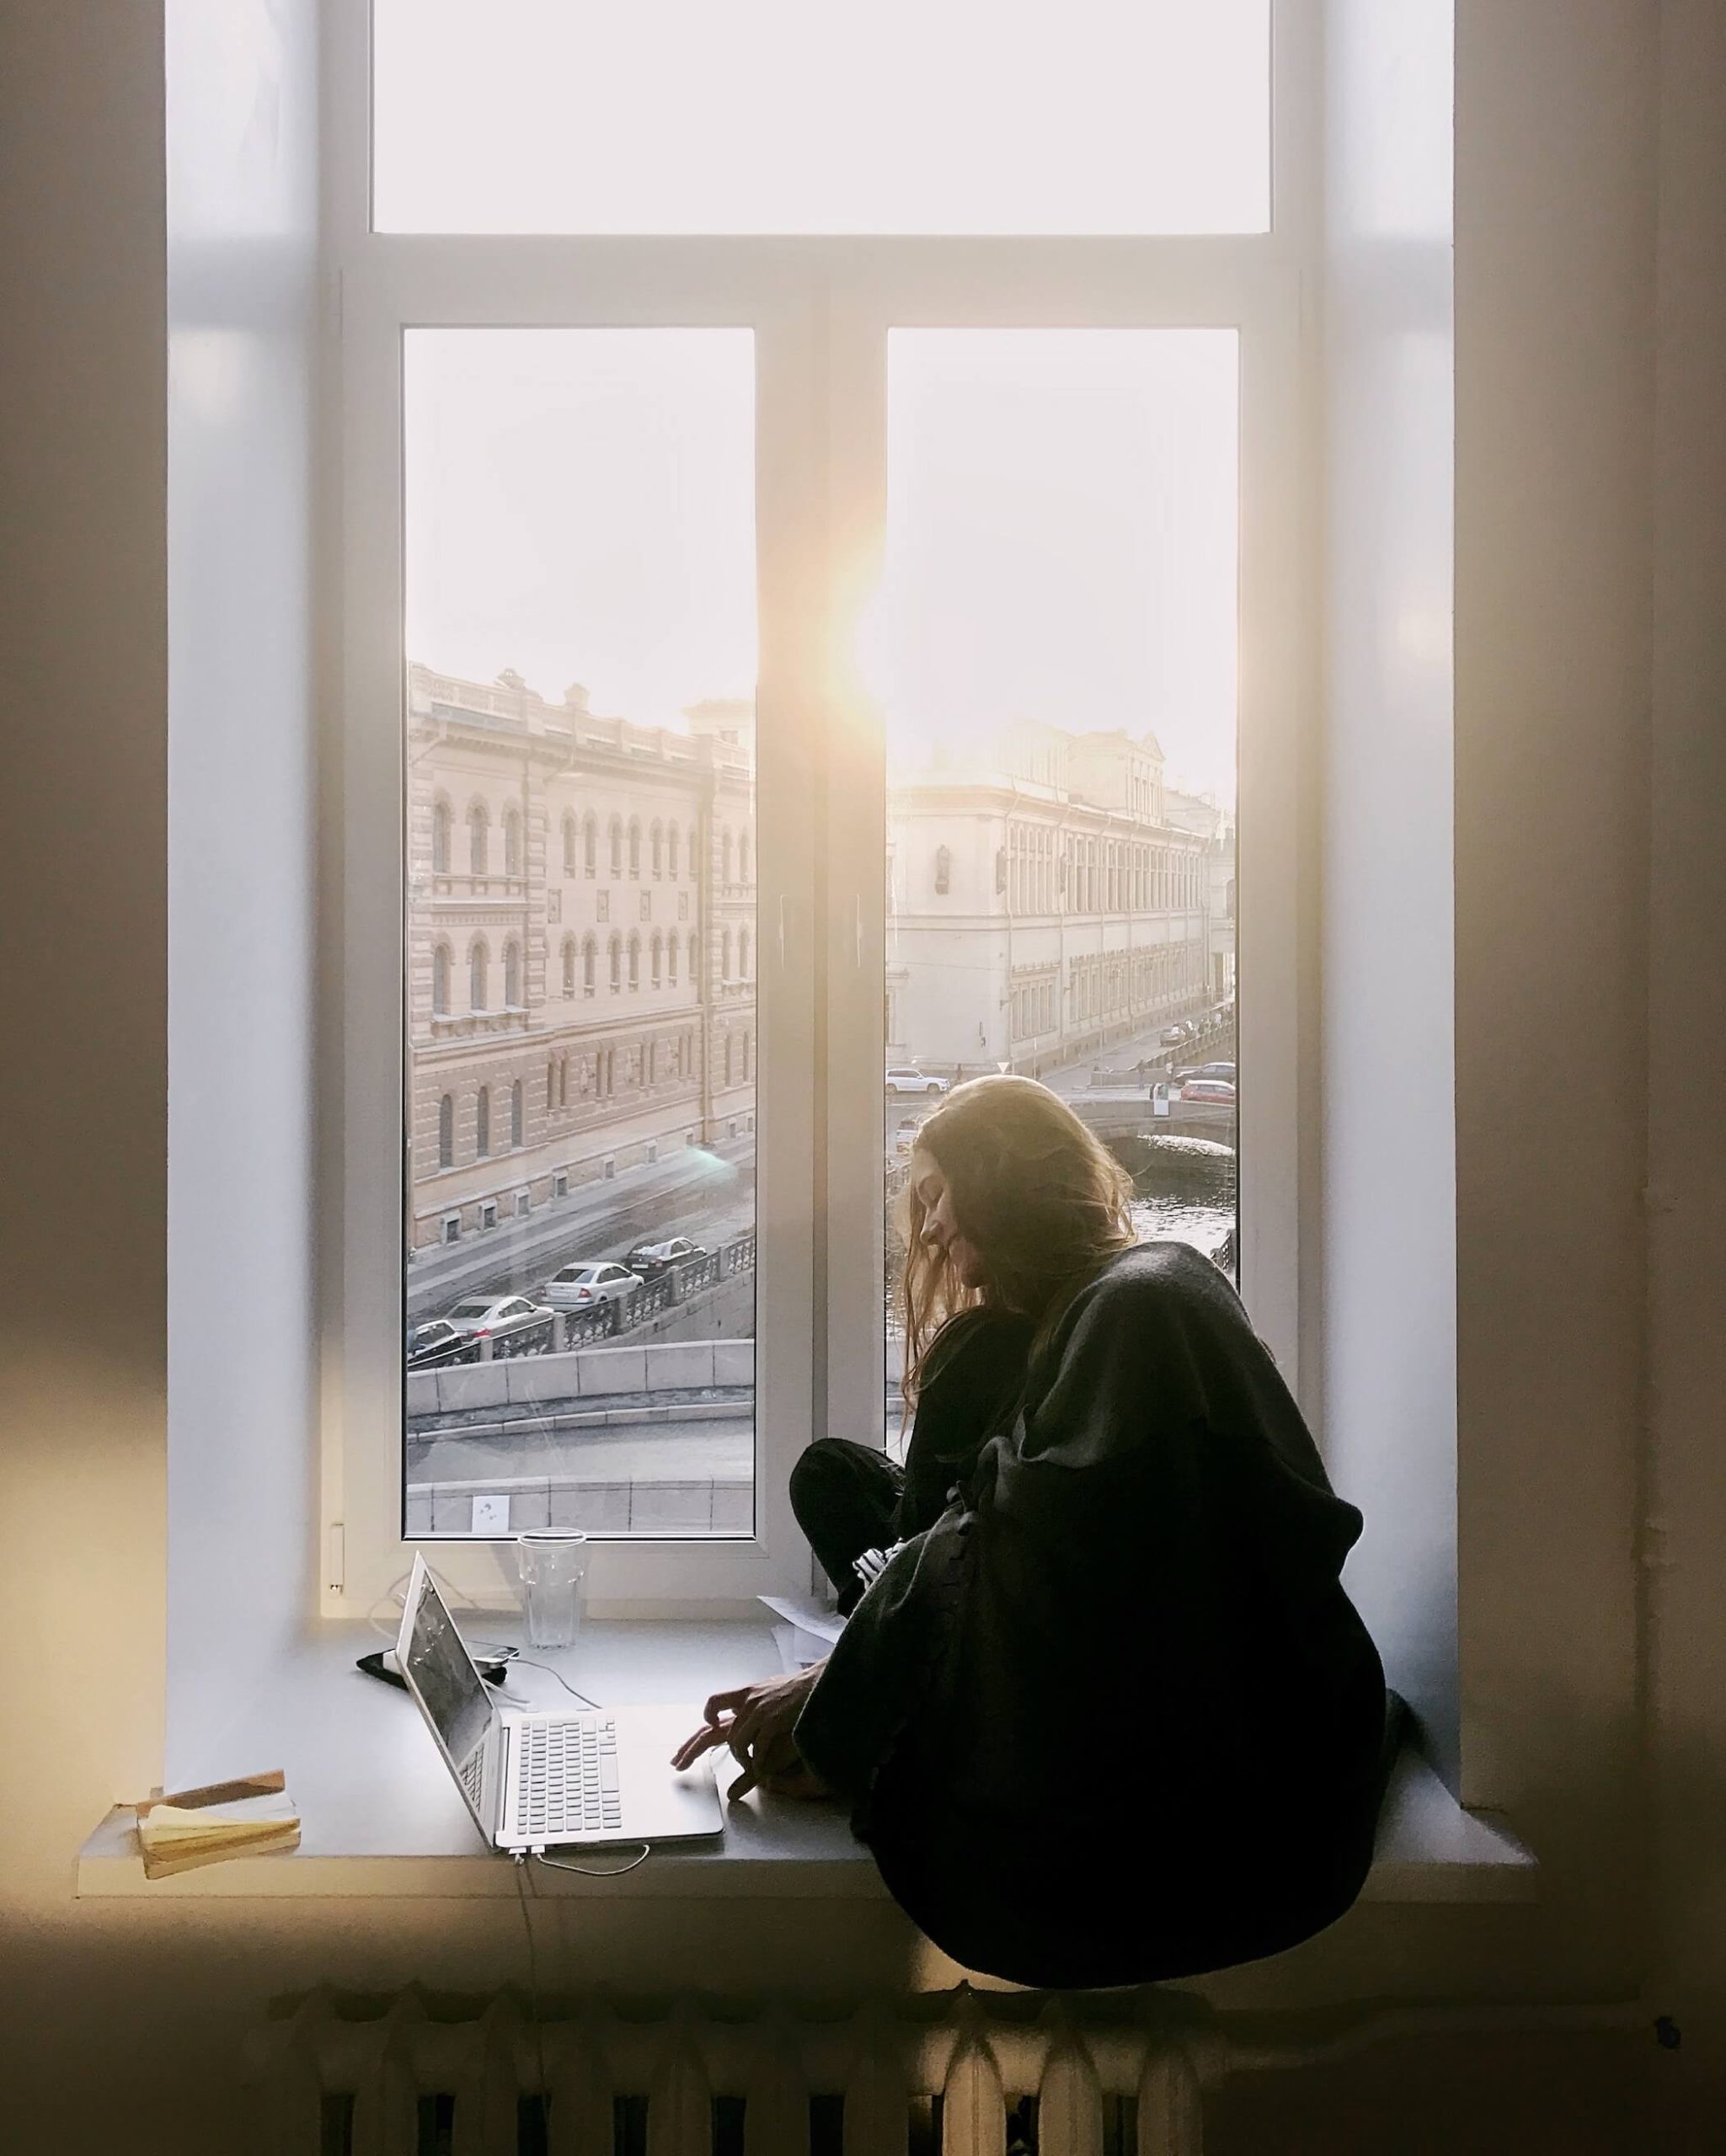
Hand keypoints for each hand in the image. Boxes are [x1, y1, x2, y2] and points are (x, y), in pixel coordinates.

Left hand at [670, 1663, 831, 1800]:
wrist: (821, 1684)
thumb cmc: (799, 1696)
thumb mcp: (774, 1708)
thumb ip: (757, 1725)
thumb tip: (748, 1737)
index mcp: (746, 1696)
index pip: (714, 1705)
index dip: (702, 1724)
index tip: (693, 1741)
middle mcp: (747, 1702)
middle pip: (711, 1729)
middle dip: (691, 1748)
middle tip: (677, 1763)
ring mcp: (758, 1711)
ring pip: (735, 1743)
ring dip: (741, 1760)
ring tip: (752, 1768)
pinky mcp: (771, 1720)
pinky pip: (757, 1750)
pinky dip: (758, 1764)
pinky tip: (762, 1770)